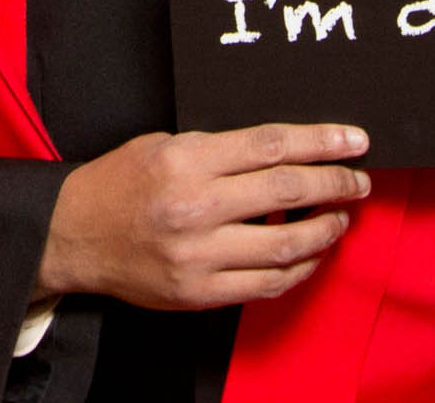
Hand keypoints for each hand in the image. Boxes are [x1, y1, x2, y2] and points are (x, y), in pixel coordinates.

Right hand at [36, 123, 367, 311]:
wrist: (75, 235)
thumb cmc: (119, 183)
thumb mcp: (161, 145)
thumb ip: (215, 148)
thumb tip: (279, 150)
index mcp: (186, 161)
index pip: (270, 146)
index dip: (319, 142)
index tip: (353, 141)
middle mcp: (195, 208)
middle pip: (286, 192)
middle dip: (334, 184)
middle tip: (359, 180)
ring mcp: (200, 255)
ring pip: (285, 245)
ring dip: (324, 230)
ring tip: (340, 217)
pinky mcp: (200, 292)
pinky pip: (266, 284)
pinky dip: (298, 269)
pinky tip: (310, 254)